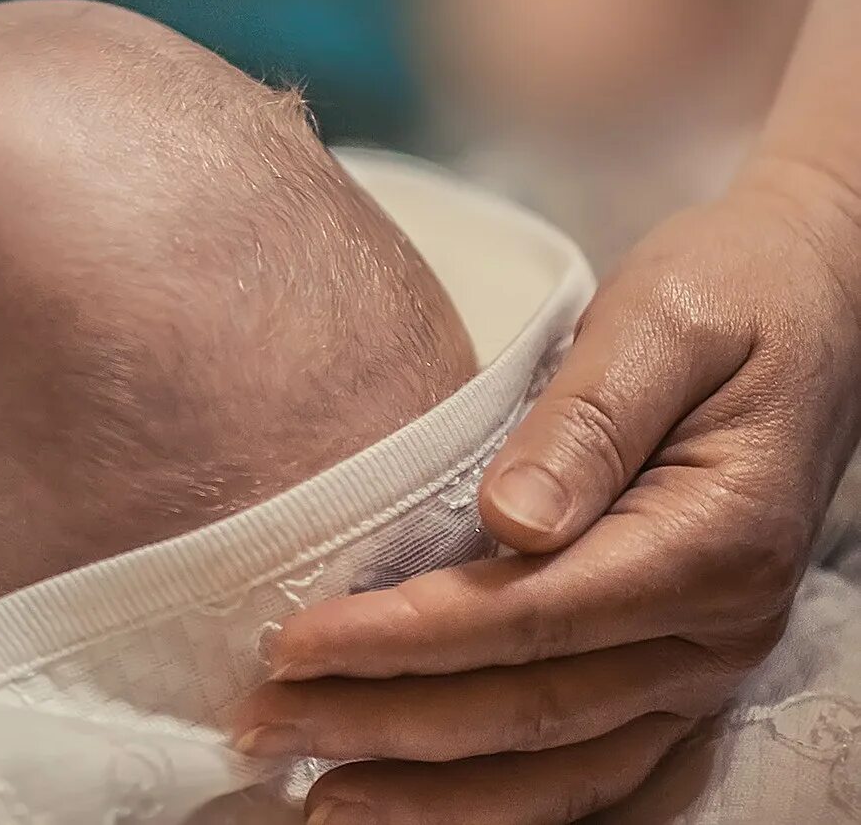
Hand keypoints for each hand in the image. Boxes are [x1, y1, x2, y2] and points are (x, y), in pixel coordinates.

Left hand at [234, 163, 860, 822]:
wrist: (822, 299)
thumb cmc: (731, 293)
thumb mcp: (664, 320)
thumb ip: (588, 419)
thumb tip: (509, 519)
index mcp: (712, 541)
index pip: (530, 618)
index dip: (403, 641)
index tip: (294, 644)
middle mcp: (719, 628)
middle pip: (535, 710)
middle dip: (387, 727)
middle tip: (260, 726)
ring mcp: (709, 663)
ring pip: (569, 766)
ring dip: (439, 795)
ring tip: (318, 801)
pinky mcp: (686, 669)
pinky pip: (606, 769)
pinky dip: (513, 803)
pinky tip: (424, 806)